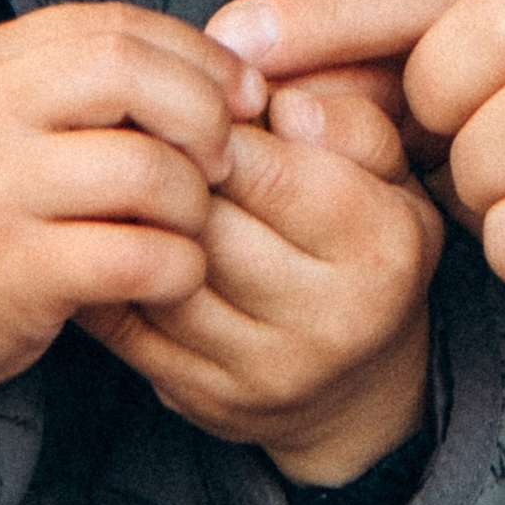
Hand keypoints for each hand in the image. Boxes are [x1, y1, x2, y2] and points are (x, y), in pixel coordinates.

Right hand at [0, 2, 266, 400]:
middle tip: (220, 161)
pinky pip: (134, 257)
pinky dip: (177, 267)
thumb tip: (213, 70)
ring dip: (194, 203)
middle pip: (129, 73)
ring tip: (187, 226)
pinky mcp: (14, 273)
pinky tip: (170, 276)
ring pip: (144, 170)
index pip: (116, 26)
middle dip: (203, 114)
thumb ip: (79, 79)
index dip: (197, 56)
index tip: (240, 96)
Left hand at [86, 72, 439, 480]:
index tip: (198, 107)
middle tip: (144, 135)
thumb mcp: (391, 178)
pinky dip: (113, 270)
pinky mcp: (208, 399)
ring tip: (123, 178)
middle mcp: (331, 322)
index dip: (216, 127)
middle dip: (168, 170)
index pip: (270, 170)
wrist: (355, 382)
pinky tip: (113, 234)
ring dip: (133, 219)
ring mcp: (265, 370)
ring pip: (162, 273)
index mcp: (382, 251)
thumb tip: (287, 105)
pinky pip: (131, 324)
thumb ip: (353, 124)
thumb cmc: (365, 246)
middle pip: (208, 224)